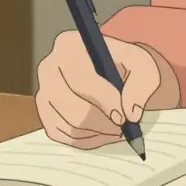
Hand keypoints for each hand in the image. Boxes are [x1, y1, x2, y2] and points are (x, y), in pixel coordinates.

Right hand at [35, 31, 179, 148]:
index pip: (81, 79)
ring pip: (69, 126)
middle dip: (102, 123)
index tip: (122, 117)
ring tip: (118, 128)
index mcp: (68, 45)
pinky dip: (88, 140)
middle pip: (71, 107)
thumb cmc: (124, 65)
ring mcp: (43, 93)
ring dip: (98, 133)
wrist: (110, 70)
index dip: (103, 101)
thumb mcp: (142, 64)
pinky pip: (64, 137)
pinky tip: (104, 131)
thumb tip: (131, 113)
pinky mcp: (45, 115)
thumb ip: (141, 85)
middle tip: (123, 129)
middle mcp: (49, 68)